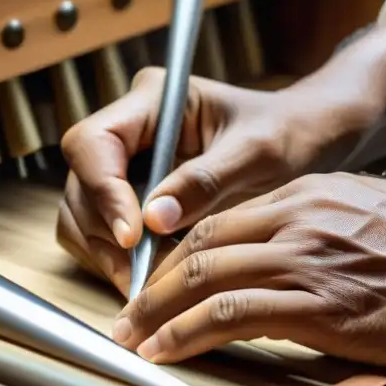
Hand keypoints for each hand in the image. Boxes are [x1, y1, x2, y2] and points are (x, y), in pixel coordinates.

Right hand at [56, 68, 359, 295]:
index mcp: (153, 100)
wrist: (304, 138)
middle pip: (81, 183)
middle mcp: (128, 129)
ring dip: (104, 252)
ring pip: (82, 213)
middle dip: (104, 232)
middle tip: (138, 277)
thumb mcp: (256, 154)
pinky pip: (100, 232)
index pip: (94, 143)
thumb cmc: (286, 133)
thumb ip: (205, 182)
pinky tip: (148, 278)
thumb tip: (152, 220)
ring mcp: (124, 163)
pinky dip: (114, 259)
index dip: (104, 192)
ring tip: (145, 285)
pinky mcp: (129, 196)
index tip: (133, 236)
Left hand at [110, 172, 385, 370]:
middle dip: (151, 283)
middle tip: (124, 315)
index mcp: (311, 194)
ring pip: (202, 277)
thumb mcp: (378, 220)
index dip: (177, 254)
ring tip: (130, 340)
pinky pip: (229, 313)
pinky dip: (186, 333)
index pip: (221, 221)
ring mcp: (308, 260)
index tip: (156, 283)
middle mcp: (299, 218)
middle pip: (198, 245)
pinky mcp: (321, 306)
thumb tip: (294, 262)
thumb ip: (326, 231)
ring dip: (155, 313)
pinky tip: (163, 352)